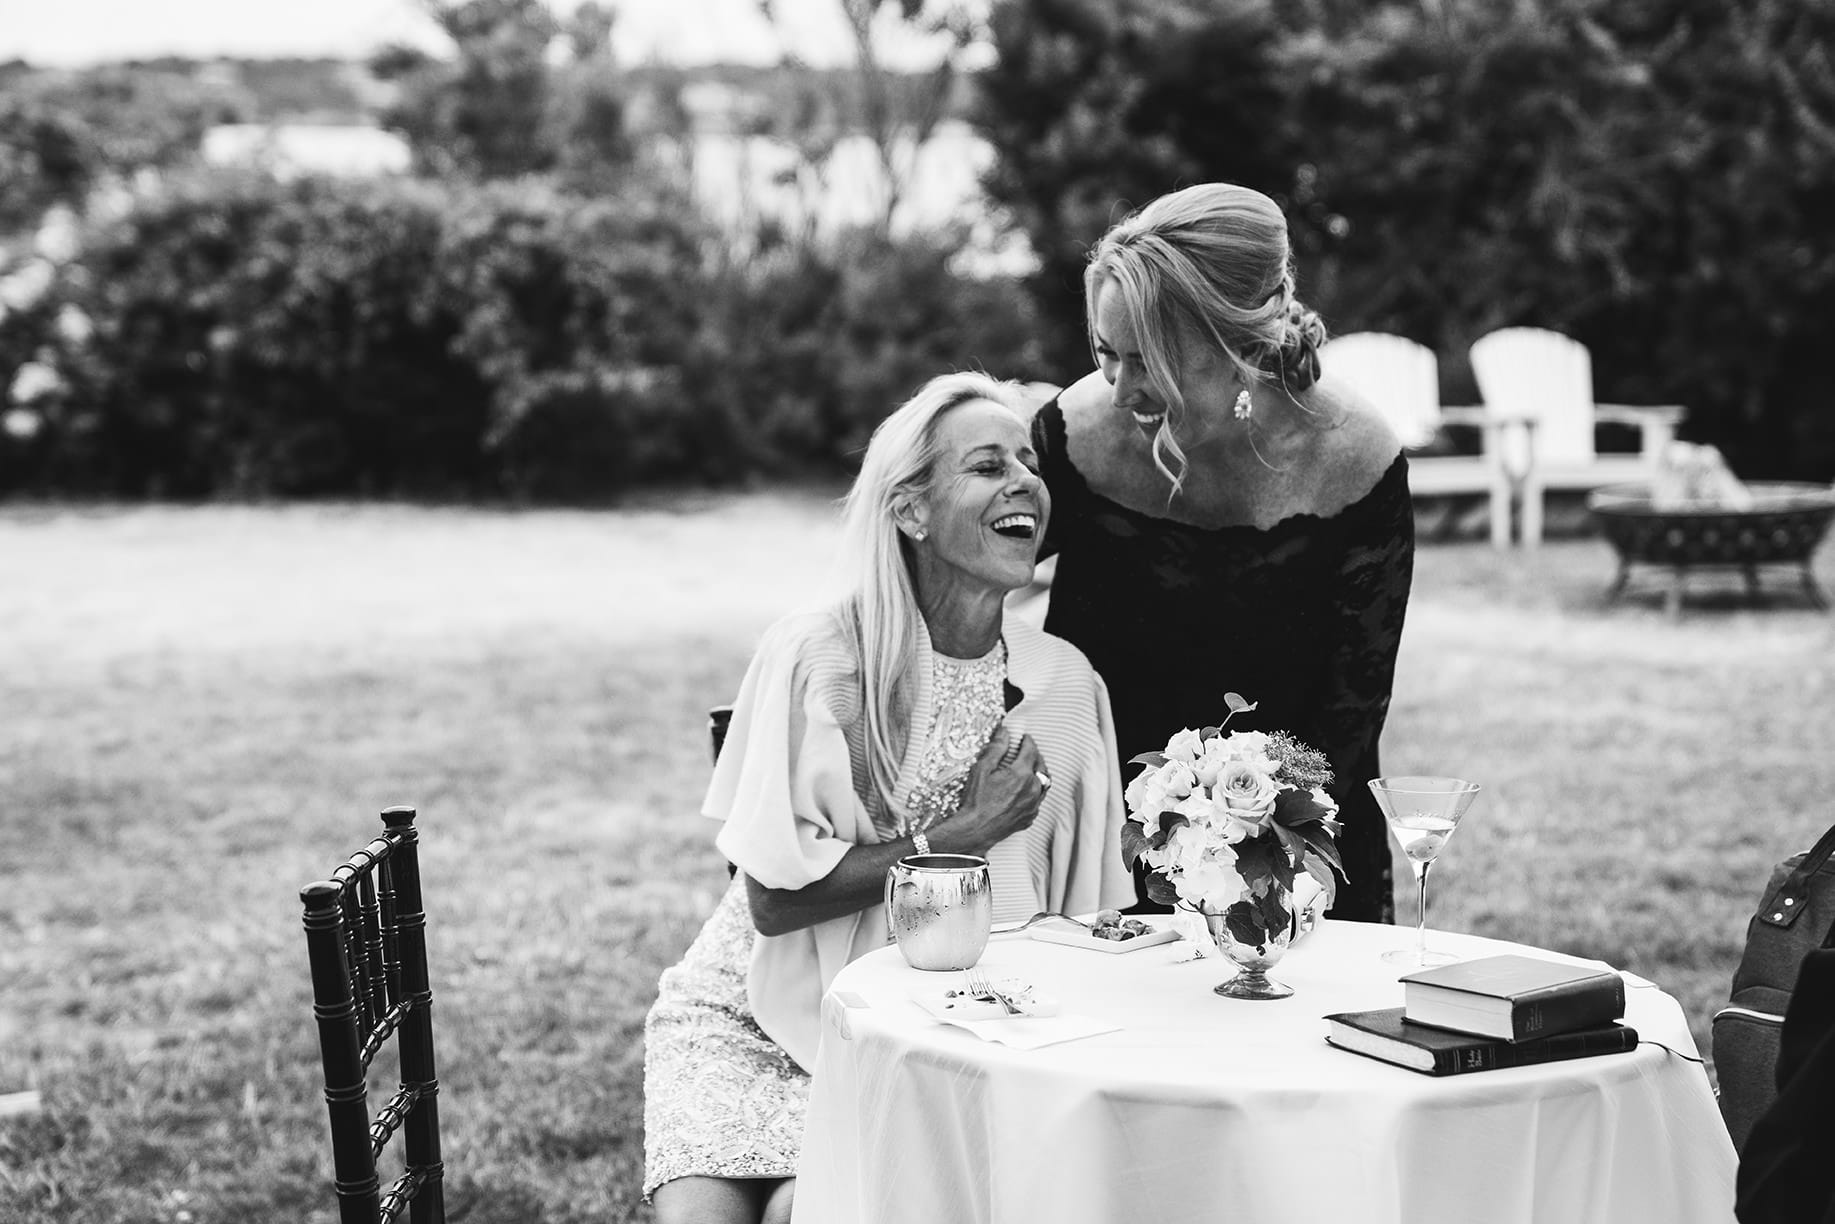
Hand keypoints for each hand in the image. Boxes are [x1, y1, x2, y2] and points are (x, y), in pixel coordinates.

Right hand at [933, 723, 1049, 855]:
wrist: (976, 830)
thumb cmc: (976, 801)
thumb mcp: (982, 769)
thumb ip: (996, 748)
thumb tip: (1005, 733)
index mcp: (1021, 775)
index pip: (1031, 751)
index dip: (1028, 741)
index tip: (1025, 738)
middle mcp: (1032, 789)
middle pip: (1042, 766)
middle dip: (1035, 756)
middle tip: (1027, 751)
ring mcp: (1033, 805)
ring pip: (1044, 784)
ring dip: (1038, 774)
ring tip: (1029, 769)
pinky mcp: (1030, 817)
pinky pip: (1038, 799)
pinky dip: (1035, 791)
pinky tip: (1025, 790)